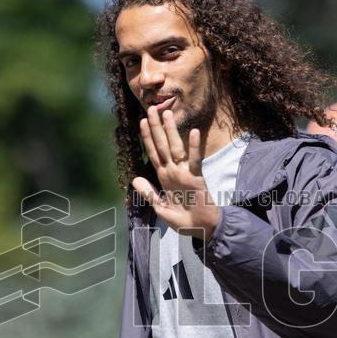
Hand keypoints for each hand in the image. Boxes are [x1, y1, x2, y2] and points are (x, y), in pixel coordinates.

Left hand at [131, 107, 218, 240]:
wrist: (202, 229)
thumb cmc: (183, 220)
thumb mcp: (161, 208)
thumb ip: (149, 193)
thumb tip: (134, 179)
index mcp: (164, 177)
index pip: (153, 153)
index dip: (147, 138)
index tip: (141, 122)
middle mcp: (173, 171)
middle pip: (162, 145)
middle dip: (156, 128)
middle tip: (151, 108)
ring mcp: (185, 173)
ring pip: (176, 148)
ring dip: (171, 131)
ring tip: (167, 114)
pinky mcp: (197, 178)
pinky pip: (195, 160)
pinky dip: (194, 147)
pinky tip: (193, 132)